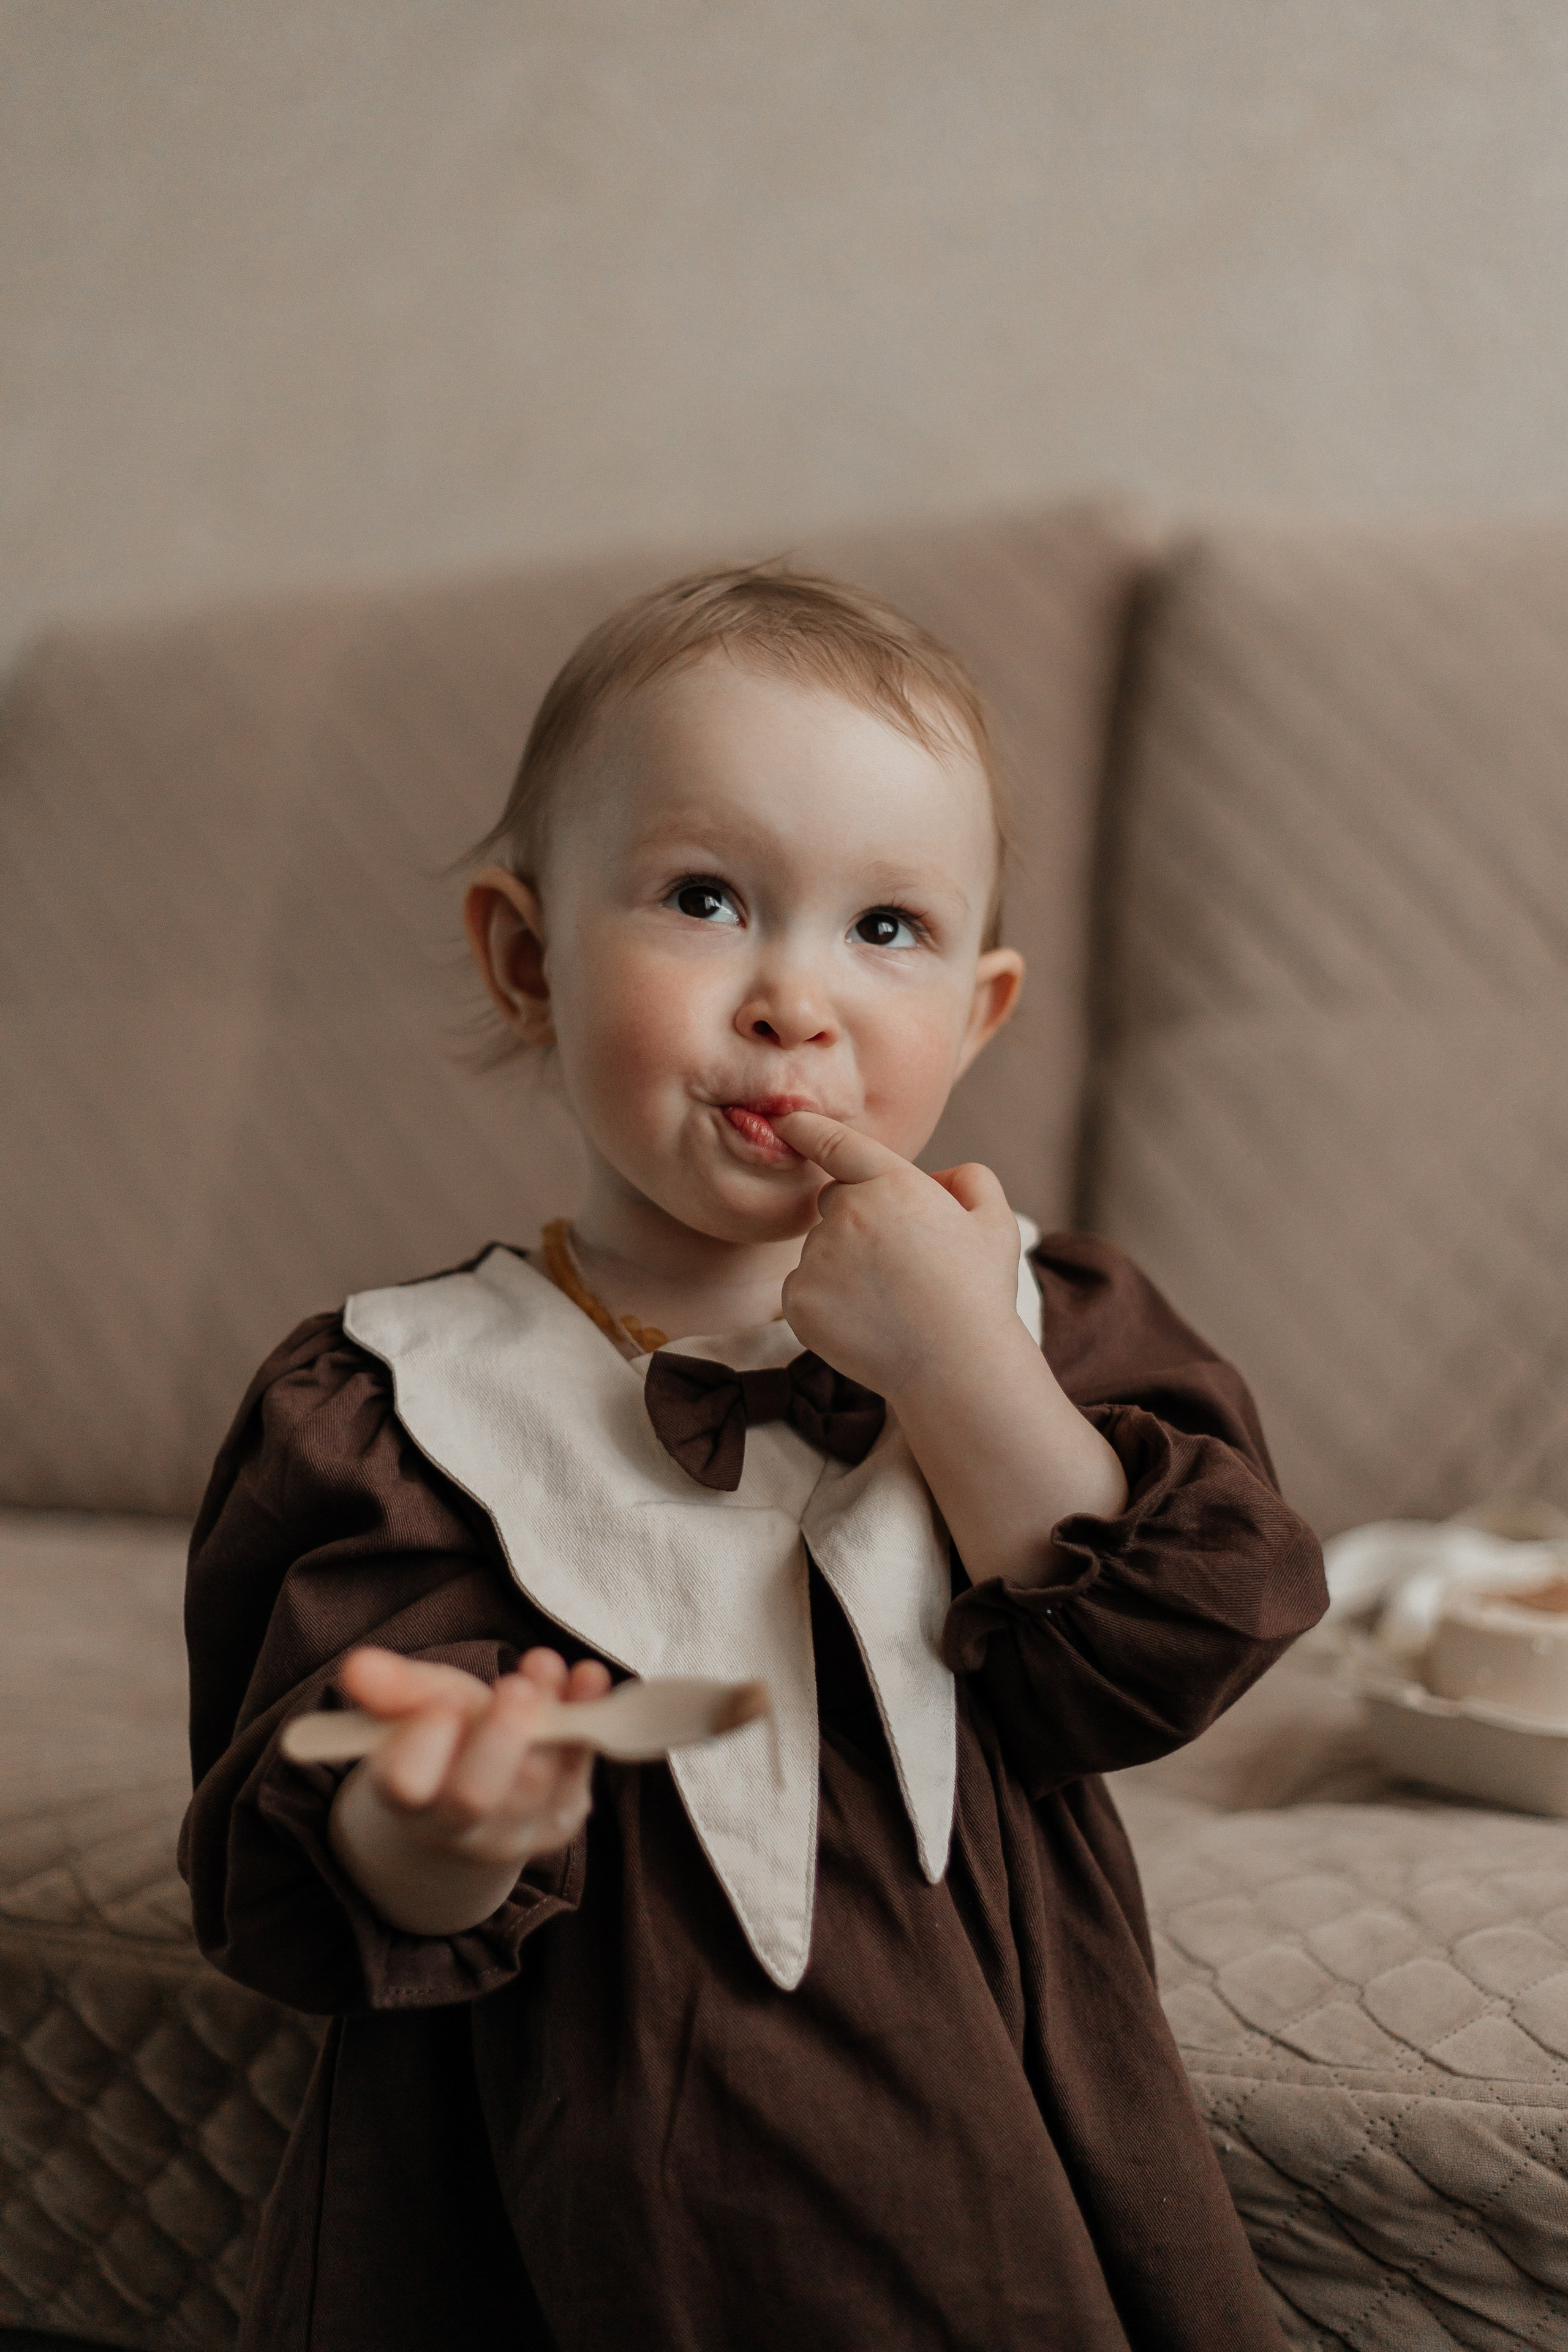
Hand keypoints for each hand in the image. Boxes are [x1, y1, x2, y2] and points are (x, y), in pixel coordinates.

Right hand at [327, 1645, 611, 1934]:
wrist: (481, 1797)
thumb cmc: (443, 1741)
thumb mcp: (416, 1710)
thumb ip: (393, 1689)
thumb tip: (355, 1665)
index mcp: (406, 1799)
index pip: (403, 1784)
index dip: (423, 1743)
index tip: (443, 1701)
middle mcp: (457, 1827)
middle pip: (474, 1795)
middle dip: (497, 1737)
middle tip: (514, 1686)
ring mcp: (514, 1831)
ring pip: (535, 1781)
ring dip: (547, 1712)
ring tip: (543, 1663)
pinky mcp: (561, 1819)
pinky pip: (580, 1770)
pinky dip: (588, 1719)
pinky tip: (588, 1678)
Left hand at [773, 1110, 1127, 1579]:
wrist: (956, 1368)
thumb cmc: (979, 1294)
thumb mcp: (996, 1222)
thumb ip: (970, 1179)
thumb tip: (936, 1178)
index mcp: (892, 1184)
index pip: (836, 1143)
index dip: (808, 1128)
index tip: (788, 1121)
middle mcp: (847, 1213)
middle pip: (833, 1202)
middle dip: (858, 1220)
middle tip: (900, 1262)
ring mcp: (818, 1258)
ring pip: (820, 1249)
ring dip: (843, 1264)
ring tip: (890, 1300)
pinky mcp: (799, 1300)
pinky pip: (803, 1287)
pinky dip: (826, 1301)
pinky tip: (865, 1321)